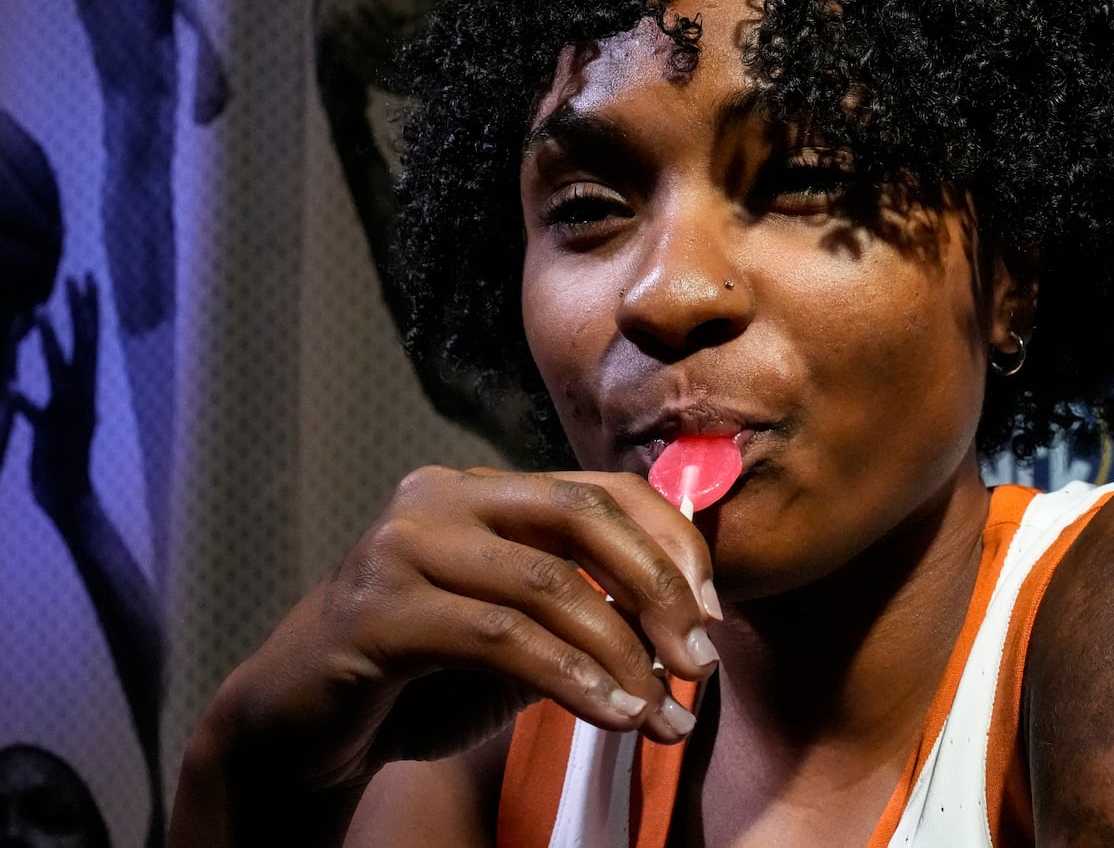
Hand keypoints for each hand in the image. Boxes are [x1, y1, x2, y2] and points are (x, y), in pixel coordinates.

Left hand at [13, 274, 99, 527]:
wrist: (70, 501)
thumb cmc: (61, 461)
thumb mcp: (61, 419)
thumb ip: (61, 394)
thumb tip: (64, 371)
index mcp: (84, 391)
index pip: (90, 341)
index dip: (88, 310)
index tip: (85, 279)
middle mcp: (83, 396)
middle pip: (85, 345)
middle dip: (80, 311)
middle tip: (77, 278)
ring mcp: (70, 414)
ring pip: (62, 370)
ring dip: (49, 340)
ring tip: (35, 312)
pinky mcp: (54, 436)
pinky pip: (39, 414)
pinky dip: (26, 401)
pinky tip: (11, 387)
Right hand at [202, 465, 720, 795]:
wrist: (296, 728)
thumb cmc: (420, 679)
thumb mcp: (522, 634)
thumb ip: (589, 610)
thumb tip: (692, 620)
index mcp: (482, 489)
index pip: (602, 492)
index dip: (671, 545)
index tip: (714, 613)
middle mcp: (440, 498)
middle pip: (583, 517)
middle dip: (658, 589)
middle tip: (699, 662)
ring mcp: (402, 545)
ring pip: (547, 583)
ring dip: (621, 654)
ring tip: (661, 714)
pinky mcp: (377, 610)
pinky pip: (500, 637)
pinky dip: (569, 679)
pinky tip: (610, 717)